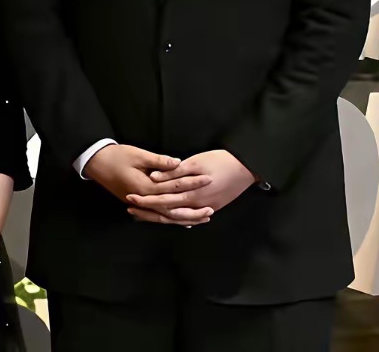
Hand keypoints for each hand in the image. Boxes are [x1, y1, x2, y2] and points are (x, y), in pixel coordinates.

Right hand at [83, 144, 212, 225]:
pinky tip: (181, 220)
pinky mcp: (138, 204)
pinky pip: (157, 215)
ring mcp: (140, 204)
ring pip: (166, 216)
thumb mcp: (137, 155)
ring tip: (201, 219)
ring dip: (184, 218)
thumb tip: (178, 163)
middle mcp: (144, 200)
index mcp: (146, 187)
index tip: (208, 179)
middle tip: (211, 210)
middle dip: (193, 210)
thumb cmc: (116, 156)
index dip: (192, 183)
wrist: (96, 163)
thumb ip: (159, 161)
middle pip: (173, 209)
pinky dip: (170, 218)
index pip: (175, 187)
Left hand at [127, 149, 255, 223]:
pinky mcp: (213, 206)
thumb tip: (155, 177)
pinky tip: (169, 217)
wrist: (248, 168)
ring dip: (161, 215)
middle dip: (148, 210)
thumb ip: (175, 171)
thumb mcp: (196, 162)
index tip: (131, 198)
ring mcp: (206, 207)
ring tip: (144, 215)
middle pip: (167, 211)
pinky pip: (192, 216)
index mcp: (191, 193)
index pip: (163, 200)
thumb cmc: (221, 160)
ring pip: (179, 217)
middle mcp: (197, 204)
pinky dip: (178, 217)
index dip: (146, 200)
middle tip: (131, 208)